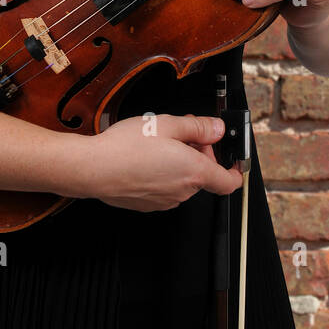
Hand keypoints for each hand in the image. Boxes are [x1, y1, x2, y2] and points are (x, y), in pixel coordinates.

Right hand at [89, 113, 243, 211]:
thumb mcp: (167, 124)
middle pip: (203, 174)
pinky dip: (163, 173)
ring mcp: (165, 201)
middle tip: (182, 132)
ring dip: (179, 162)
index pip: (229, 182)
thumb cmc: (126, 147)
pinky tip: (145, 157)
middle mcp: (183, 191)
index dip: (235, 169)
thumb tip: (217, 129)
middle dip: (198, 152)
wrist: (93, 169)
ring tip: (158, 142)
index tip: (232, 158)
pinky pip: (165, 187)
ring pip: (183, 180)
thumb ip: (198, 126)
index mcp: (194, 172)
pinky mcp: (148, 204)